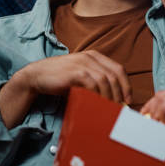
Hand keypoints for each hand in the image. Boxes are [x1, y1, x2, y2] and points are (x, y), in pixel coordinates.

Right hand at [16, 50, 131, 103]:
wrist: (37, 76)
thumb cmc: (61, 79)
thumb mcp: (82, 76)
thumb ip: (96, 82)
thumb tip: (113, 98)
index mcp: (95, 56)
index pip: (118, 69)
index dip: (126, 85)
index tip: (127, 100)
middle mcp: (91, 57)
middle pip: (114, 76)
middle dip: (119, 94)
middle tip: (119, 108)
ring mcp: (83, 63)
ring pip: (105, 80)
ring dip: (109, 97)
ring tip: (109, 109)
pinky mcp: (75, 72)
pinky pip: (93, 84)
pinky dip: (98, 96)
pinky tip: (98, 105)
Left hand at [141, 88, 164, 141]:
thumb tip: (161, 123)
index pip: (162, 95)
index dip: (151, 105)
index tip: (145, 117)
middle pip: (159, 95)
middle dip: (149, 107)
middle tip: (145, 121)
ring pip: (162, 98)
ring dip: (154, 112)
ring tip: (154, 124)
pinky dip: (162, 114)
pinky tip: (163, 124)